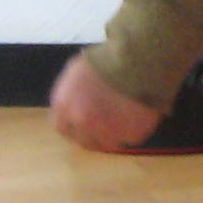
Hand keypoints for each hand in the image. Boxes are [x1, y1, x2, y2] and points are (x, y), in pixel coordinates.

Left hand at [49, 53, 165, 152]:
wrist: (134, 62)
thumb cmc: (104, 60)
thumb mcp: (77, 71)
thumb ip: (71, 93)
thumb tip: (75, 101)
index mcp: (64, 107)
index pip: (62, 128)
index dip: (73, 127)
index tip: (82, 124)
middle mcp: (81, 124)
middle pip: (85, 141)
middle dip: (93, 135)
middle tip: (106, 124)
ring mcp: (107, 133)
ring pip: (109, 143)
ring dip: (115, 135)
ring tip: (126, 117)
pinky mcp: (131, 135)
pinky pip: (132, 137)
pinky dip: (135, 129)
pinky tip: (139, 113)